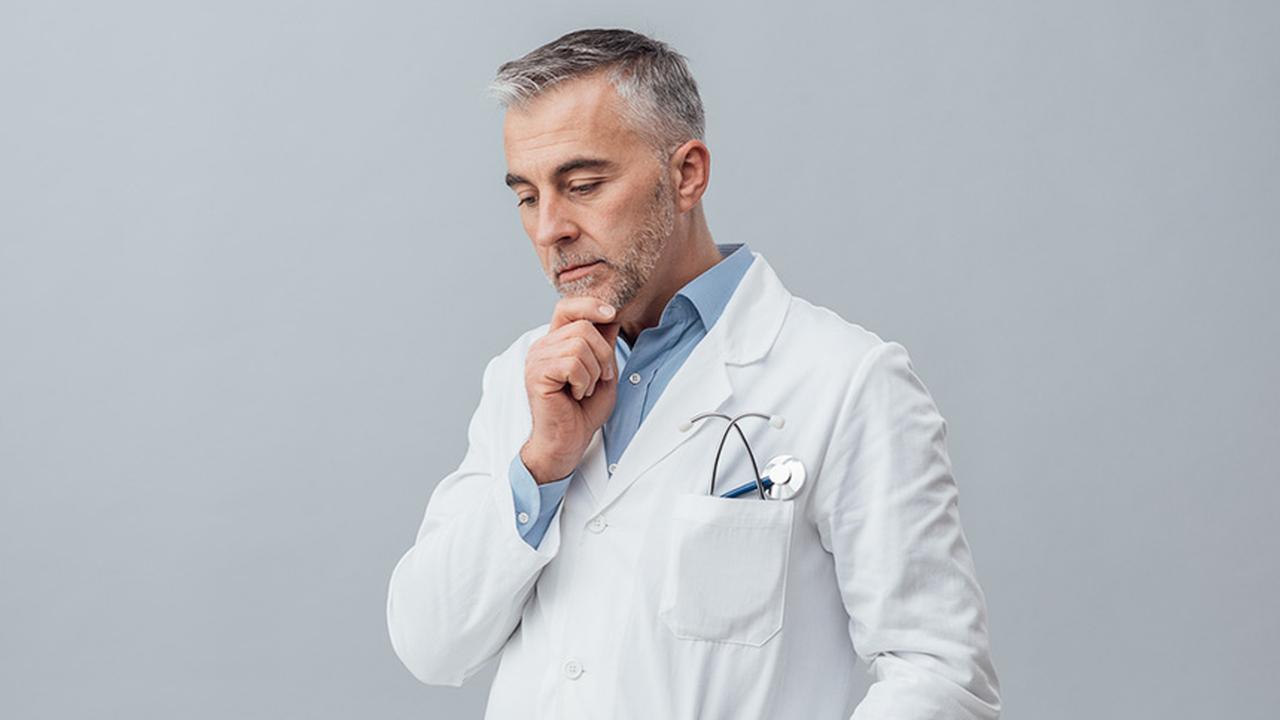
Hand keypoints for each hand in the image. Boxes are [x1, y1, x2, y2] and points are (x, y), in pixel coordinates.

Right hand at [520, 298, 621, 483]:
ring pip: (580, 345)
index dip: (591, 305)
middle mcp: (543, 347)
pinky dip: (584, 381)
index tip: (612, 315)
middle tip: (599, 378)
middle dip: (603, 354)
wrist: (568, 441)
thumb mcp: (603, 372)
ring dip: (593, 372)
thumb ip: (605, 345)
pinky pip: (572, 364)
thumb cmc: (583, 411)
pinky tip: (576, 395)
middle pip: (583, 326)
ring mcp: (537, 359)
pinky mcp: (537, 375)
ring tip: (585, 389)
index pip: (567, 306)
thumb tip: (612, 315)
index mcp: (556, 342)